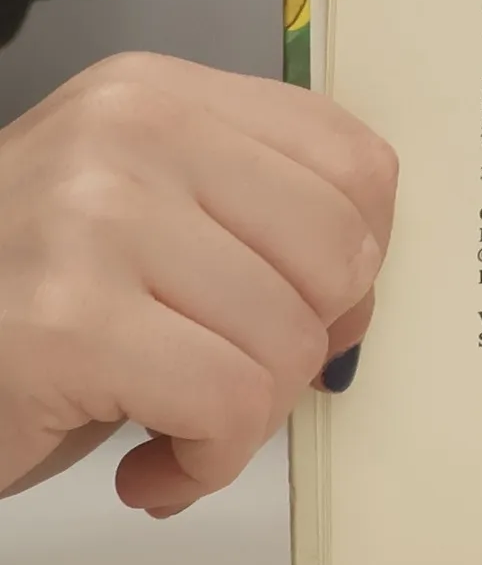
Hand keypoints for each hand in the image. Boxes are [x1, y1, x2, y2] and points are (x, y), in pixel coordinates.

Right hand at [0, 54, 396, 513]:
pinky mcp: (68, 323)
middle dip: (303, 346)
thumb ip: (254, 222)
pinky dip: (207, 464)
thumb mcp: (141, 216)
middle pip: (339, 254)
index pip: (356, 164)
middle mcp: (132, 132)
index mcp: (160, 94)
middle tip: (231, 379)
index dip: (356, 259)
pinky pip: (230, 406)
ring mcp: (96, 218)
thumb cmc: (17, 302)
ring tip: (175, 425)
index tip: (304, 309)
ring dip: (246, 419)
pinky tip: (150, 470)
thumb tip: (363, 301)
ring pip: (289, 341)